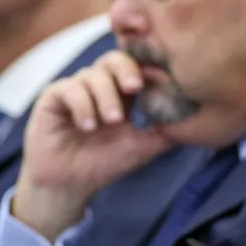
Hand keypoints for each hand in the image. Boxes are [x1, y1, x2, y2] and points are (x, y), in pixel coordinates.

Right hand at [12, 50, 173, 241]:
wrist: (69, 186)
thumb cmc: (103, 165)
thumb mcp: (141, 148)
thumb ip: (163, 132)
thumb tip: (192, 119)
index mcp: (120, 93)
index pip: (135, 67)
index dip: (146, 69)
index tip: (160, 79)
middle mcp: (98, 86)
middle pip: (114, 58)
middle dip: (127, 69)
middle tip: (135, 87)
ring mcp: (75, 88)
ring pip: (94, 75)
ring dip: (105, 97)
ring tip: (111, 122)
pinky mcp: (53, 96)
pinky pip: (70, 88)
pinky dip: (83, 105)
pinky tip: (88, 126)